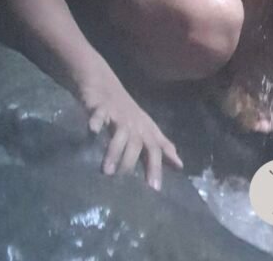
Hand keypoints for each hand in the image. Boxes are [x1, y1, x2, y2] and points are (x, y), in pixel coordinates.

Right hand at [81, 73, 182, 191]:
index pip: (155, 149)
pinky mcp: (101, 106)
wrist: (104, 83)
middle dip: (132, 162)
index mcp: (145, 129)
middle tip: (126, 181)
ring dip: (115, 151)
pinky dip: (96, 121)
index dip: (156, 166)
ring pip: (120, 133)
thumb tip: (179, 165)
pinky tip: (93, 130)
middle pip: (138, 143)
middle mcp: (134, 123)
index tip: (155, 188)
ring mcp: (118, 114)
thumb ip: (161, 147)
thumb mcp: (146, 128)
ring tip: (107, 171)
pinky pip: (100, 114)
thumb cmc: (128, 112)